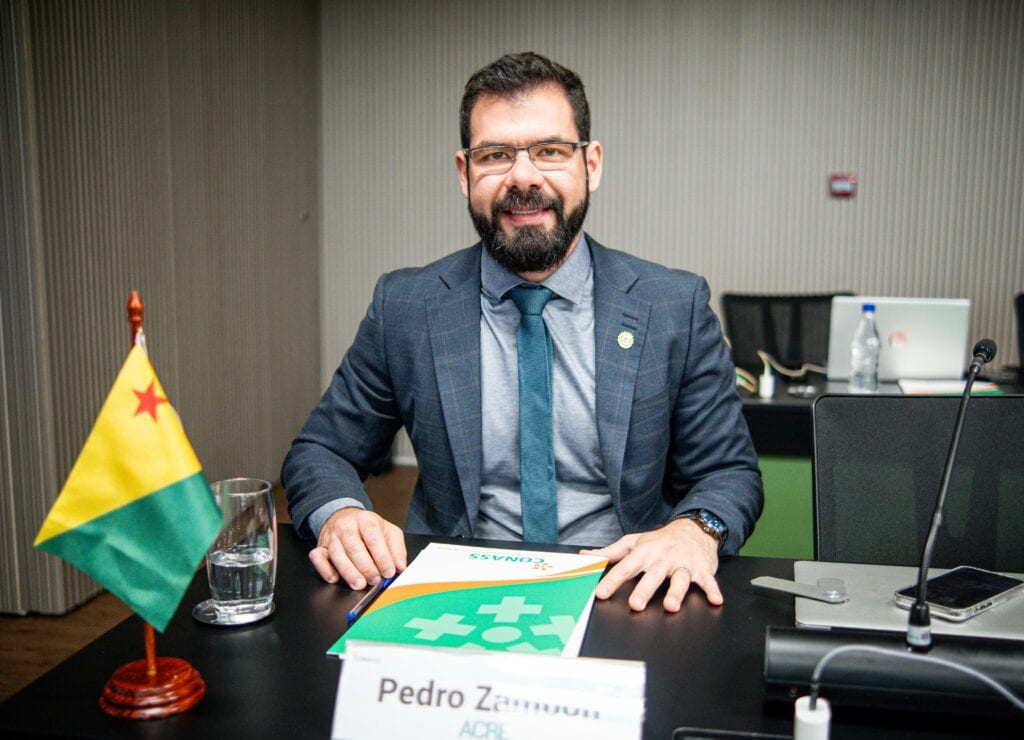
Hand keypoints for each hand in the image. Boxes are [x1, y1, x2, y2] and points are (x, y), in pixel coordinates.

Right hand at [310, 507, 406, 588]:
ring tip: (359, 584)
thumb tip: (401, 567)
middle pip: (354, 546)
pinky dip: (324, 569)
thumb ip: (396, 549)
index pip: (373, 538)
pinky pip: (317, 557)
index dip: (382, 556)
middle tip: (374, 580)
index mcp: (366, 520)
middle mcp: (347, 526)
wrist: (344, 517)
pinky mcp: (320, 546)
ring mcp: (332, 536)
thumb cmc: (368, 528)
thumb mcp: (388, 531)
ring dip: (348, 571)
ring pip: (337, 553)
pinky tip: (334, 578)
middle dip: (365, 566)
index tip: (389, 572)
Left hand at [581, 518, 721, 611]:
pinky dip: (712, 590)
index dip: (613, 581)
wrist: (693, 529)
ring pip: (679, 579)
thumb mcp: (633, 543)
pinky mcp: (702, 570)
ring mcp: (683, 564)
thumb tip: (585, 556)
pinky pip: (708, 581)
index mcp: (644, 553)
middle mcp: (663, 559)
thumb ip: (610, 552)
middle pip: (652, 576)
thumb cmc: (660, 541)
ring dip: (676, 592)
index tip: (602, 593)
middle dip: (644, 590)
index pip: (625, 568)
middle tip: (635, 604)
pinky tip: (715, 600)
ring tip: (670, 606)